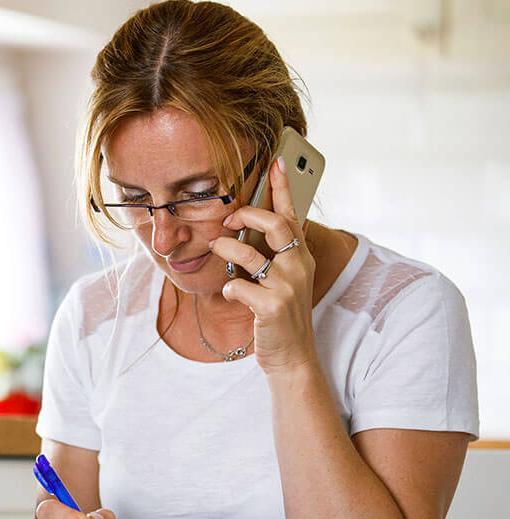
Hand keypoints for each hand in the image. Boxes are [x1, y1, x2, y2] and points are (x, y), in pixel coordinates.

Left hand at [210, 157, 317, 374]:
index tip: (277, 162)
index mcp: (301, 257)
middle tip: (228, 217)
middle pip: (274, 225)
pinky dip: (230, 288)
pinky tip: (233, 293)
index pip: (293, 214)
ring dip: (226, 248)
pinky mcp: (271, 306)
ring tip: (216, 248)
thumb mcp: (285, 281)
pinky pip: (239, 286)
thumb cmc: (282, 315)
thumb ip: (274, 255)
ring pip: (249, 254)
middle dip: (246, 214)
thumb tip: (248, 227)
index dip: (284, 188)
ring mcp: (286, 286)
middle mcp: (298, 267)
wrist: (292, 356)